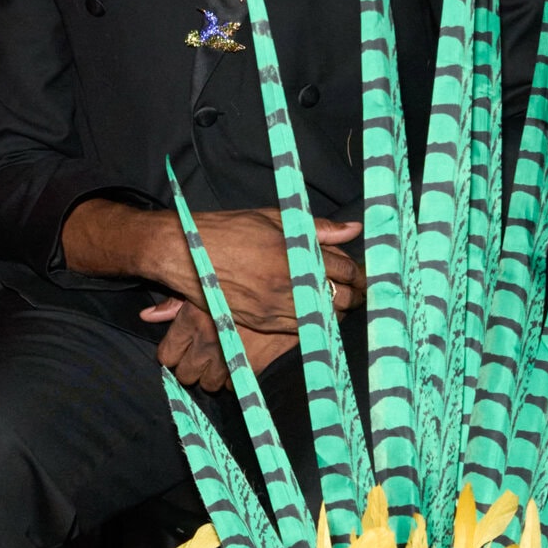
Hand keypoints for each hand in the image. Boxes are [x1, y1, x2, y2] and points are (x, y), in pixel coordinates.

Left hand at [140, 295, 298, 390]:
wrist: (291, 288)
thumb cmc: (243, 282)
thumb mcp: (205, 284)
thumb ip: (174, 303)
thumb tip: (147, 317)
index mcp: (193, 319)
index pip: (166, 357)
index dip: (172, 354)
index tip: (181, 349)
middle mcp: (209, 341)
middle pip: (185, 375)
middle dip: (191, 367)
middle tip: (202, 354)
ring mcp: (231, 356)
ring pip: (208, 385)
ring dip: (212, 374)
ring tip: (221, 357)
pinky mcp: (253, 366)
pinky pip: (233, 385)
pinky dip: (234, 375)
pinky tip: (238, 359)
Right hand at [178, 207, 364, 332]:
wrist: (187, 253)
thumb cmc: (230, 230)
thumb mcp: (275, 218)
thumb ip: (318, 228)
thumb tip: (353, 229)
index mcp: (296, 253)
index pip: (345, 270)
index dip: (358, 273)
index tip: (359, 273)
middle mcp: (290, 283)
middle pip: (340, 298)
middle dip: (353, 295)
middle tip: (356, 291)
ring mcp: (275, 307)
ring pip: (322, 316)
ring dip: (333, 310)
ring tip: (335, 302)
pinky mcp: (261, 323)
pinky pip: (299, 329)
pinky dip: (311, 321)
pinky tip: (311, 311)